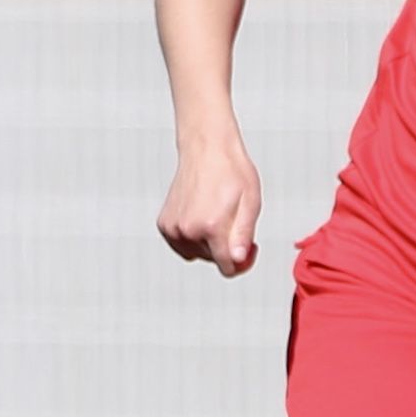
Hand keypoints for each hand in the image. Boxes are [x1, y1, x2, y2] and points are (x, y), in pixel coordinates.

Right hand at [159, 124, 261, 275]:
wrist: (207, 148)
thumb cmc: (230, 170)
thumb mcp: (250, 203)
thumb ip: (244, 236)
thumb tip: (237, 260)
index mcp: (211, 226)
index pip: (227, 267)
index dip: (242, 262)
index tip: (248, 249)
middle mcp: (188, 230)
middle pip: (213, 260)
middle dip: (226, 248)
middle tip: (233, 222)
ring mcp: (173, 228)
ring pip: (197, 254)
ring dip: (209, 243)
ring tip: (217, 216)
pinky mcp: (164, 224)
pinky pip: (182, 245)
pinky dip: (193, 237)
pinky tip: (201, 217)